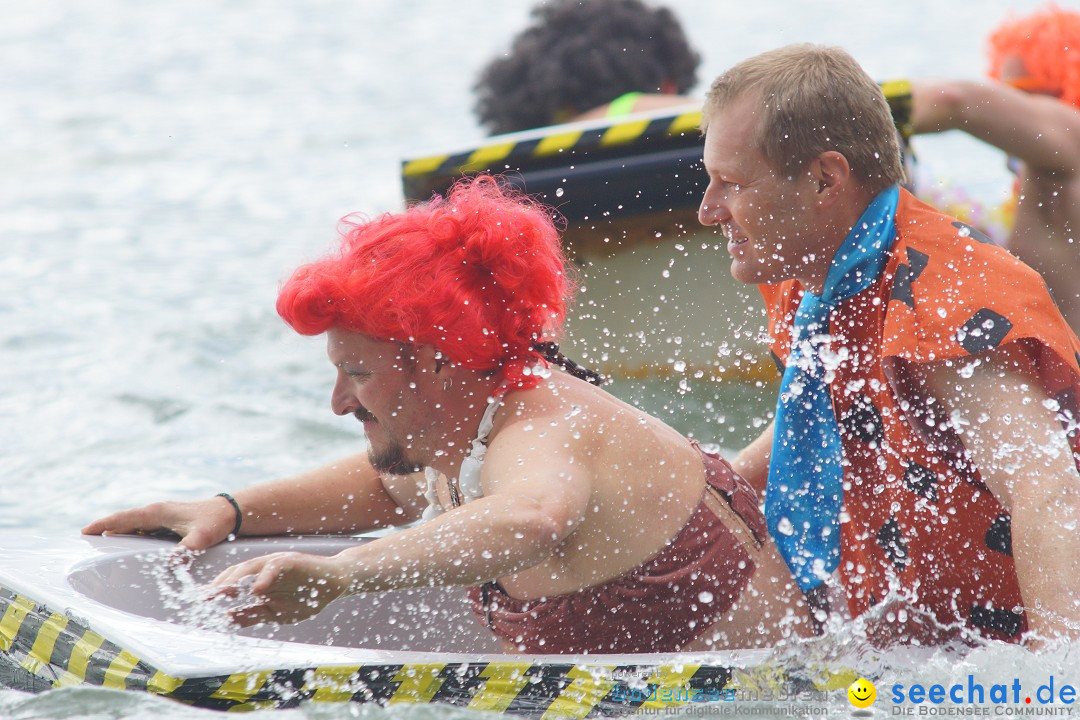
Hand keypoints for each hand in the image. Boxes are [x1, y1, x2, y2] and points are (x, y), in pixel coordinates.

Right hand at [81, 496, 238, 550]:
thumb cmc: (216, 522)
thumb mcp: (201, 538)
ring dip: (116, 532)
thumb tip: (169, 564)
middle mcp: (156, 511)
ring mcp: (162, 515)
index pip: (123, 518)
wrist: (232, 512)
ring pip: (133, 525)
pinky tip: (126, 545)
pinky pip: (143, 529)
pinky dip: (131, 535)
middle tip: (84, 541)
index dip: (103, 524)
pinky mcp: (168, 521)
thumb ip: (185, 550)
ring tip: (99, 545)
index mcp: (157, 512)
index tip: (84, 532)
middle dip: (104, 529)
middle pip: (123, 521)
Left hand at [212, 551, 350, 626]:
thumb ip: (253, 614)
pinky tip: (257, 589)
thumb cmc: (306, 595)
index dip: (215, 591)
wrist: (335, 582)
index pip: (231, 582)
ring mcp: (276, 562)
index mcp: (258, 578)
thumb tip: (227, 619)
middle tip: (203, 598)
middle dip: (218, 585)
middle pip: (235, 573)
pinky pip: (274, 567)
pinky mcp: (291, 560)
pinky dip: (265, 577)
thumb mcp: (276, 612)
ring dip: (235, 579)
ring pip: (250, 568)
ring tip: (221, 591)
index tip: (198, 603)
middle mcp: (263, 568)